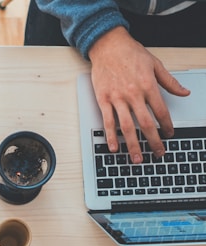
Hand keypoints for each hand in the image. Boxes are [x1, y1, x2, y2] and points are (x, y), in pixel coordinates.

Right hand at [88, 26, 189, 162]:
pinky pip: (108, 122)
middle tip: (158, 153)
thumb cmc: (130, 53)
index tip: (169, 134)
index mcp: (148, 85)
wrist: (108, 46)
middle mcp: (133, 94)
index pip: (161, 111)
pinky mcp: (103, 100)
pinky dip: (111, 136)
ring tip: (137, 158)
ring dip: (133, 145)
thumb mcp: (155, 64)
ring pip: (127, 127)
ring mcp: (117, 98)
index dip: (167, 125)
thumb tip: (184, 92)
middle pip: (146, 123)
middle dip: (153, 141)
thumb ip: (169, 81)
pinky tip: (115, 147)